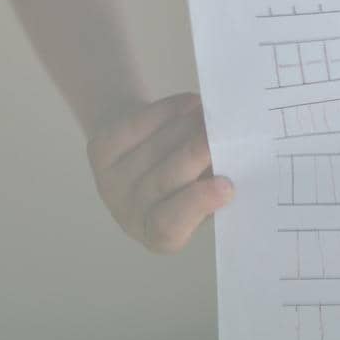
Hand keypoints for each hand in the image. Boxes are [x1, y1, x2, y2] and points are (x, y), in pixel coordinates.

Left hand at [86, 91, 233, 252]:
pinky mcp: (99, 151)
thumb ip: (216, 182)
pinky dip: (165, 112)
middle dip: (195, 154)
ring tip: (210, 112)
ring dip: (185, 126)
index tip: (227, 184)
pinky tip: (189, 103)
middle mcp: (128, 215)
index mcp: (159, 236)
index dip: (197, 204)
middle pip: (162, 182)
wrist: (144, 145)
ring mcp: (108, 184)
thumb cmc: (186, 176)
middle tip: (222, 133)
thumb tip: (240, 160)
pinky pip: (135, 127)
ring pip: (152, 151)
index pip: (171, 225)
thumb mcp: (203, 190)